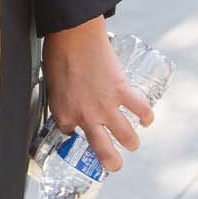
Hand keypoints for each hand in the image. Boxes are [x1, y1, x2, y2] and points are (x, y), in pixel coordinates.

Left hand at [41, 17, 153, 173]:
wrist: (73, 34)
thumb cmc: (58, 53)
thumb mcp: (51, 83)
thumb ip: (62, 96)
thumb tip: (69, 96)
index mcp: (64, 114)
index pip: (69, 134)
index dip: (74, 131)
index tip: (78, 128)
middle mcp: (86, 117)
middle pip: (104, 152)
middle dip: (112, 162)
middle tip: (114, 164)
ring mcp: (106, 106)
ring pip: (127, 137)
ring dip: (132, 142)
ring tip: (132, 142)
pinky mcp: (123, 92)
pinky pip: (141, 111)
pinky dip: (146, 116)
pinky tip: (146, 119)